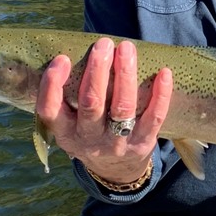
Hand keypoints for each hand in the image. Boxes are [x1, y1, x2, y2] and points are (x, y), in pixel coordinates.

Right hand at [36, 38, 172, 184]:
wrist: (117, 171)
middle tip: (103, 44)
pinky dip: (160, 95)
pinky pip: (153, 117)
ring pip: (122, 108)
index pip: (51, 111)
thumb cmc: (92, 131)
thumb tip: (83, 50)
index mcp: (66, 133)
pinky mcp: (142, 144)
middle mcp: (88, 141)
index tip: (62, 59)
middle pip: (92, 104)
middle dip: (97, 71)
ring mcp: (117, 144)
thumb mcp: (73, 122)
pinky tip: (163, 73)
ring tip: (126, 48)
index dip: (53, 85)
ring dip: (125, 74)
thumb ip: (71, 95)